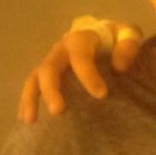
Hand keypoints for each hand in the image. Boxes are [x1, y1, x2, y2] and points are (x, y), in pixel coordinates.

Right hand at [18, 20, 142, 122]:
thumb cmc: (116, 38)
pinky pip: (32, 86)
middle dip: (51, 89)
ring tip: (30, 120)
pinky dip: (27, 101)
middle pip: (50, 67)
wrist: (104, 36)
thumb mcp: (128, 34)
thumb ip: (128, 45)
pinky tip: (27, 119)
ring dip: (31, 98)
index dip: (88, 74)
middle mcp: (60, 49)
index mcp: (80, 38)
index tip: (101, 95)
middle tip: (57, 111)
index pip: (79, 55)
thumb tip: (118, 67)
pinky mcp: (46, 74)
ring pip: (35, 78)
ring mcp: (51, 61)